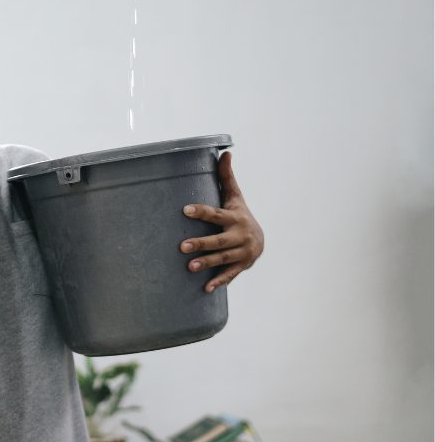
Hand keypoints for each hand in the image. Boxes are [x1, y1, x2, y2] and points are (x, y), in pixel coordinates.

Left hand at [179, 152, 264, 292]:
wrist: (260, 240)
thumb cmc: (239, 214)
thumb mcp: (235, 197)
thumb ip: (227, 177)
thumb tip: (225, 152)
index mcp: (234, 217)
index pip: (216, 214)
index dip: (201, 211)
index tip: (184, 210)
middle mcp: (240, 235)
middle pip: (219, 240)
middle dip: (201, 243)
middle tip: (181, 247)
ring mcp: (243, 252)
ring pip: (223, 258)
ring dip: (207, 263)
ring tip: (189, 266)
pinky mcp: (242, 266)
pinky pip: (230, 275)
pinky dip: (219, 282)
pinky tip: (205, 289)